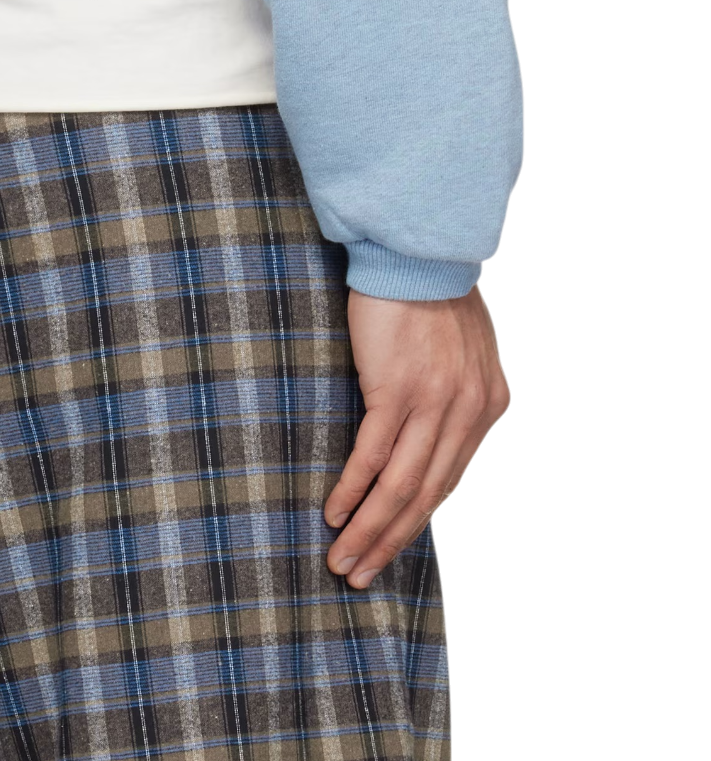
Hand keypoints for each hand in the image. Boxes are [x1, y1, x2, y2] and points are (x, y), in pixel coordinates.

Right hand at [324, 286, 509, 589]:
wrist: (416, 248)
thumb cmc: (433, 293)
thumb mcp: (467, 351)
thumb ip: (459, 396)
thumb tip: (434, 435)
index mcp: (488, 407)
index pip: (449, 482)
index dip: (416, 522)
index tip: (390, 548)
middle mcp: (467, 413)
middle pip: (426, 497)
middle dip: (391, 543)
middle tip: (361, 575)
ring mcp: (432, 404)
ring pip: (401, 487)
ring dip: (369, 530)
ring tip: (343, 559)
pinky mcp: (394, 389)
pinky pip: (372, 455)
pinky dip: (353, 490)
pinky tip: (334, 512)